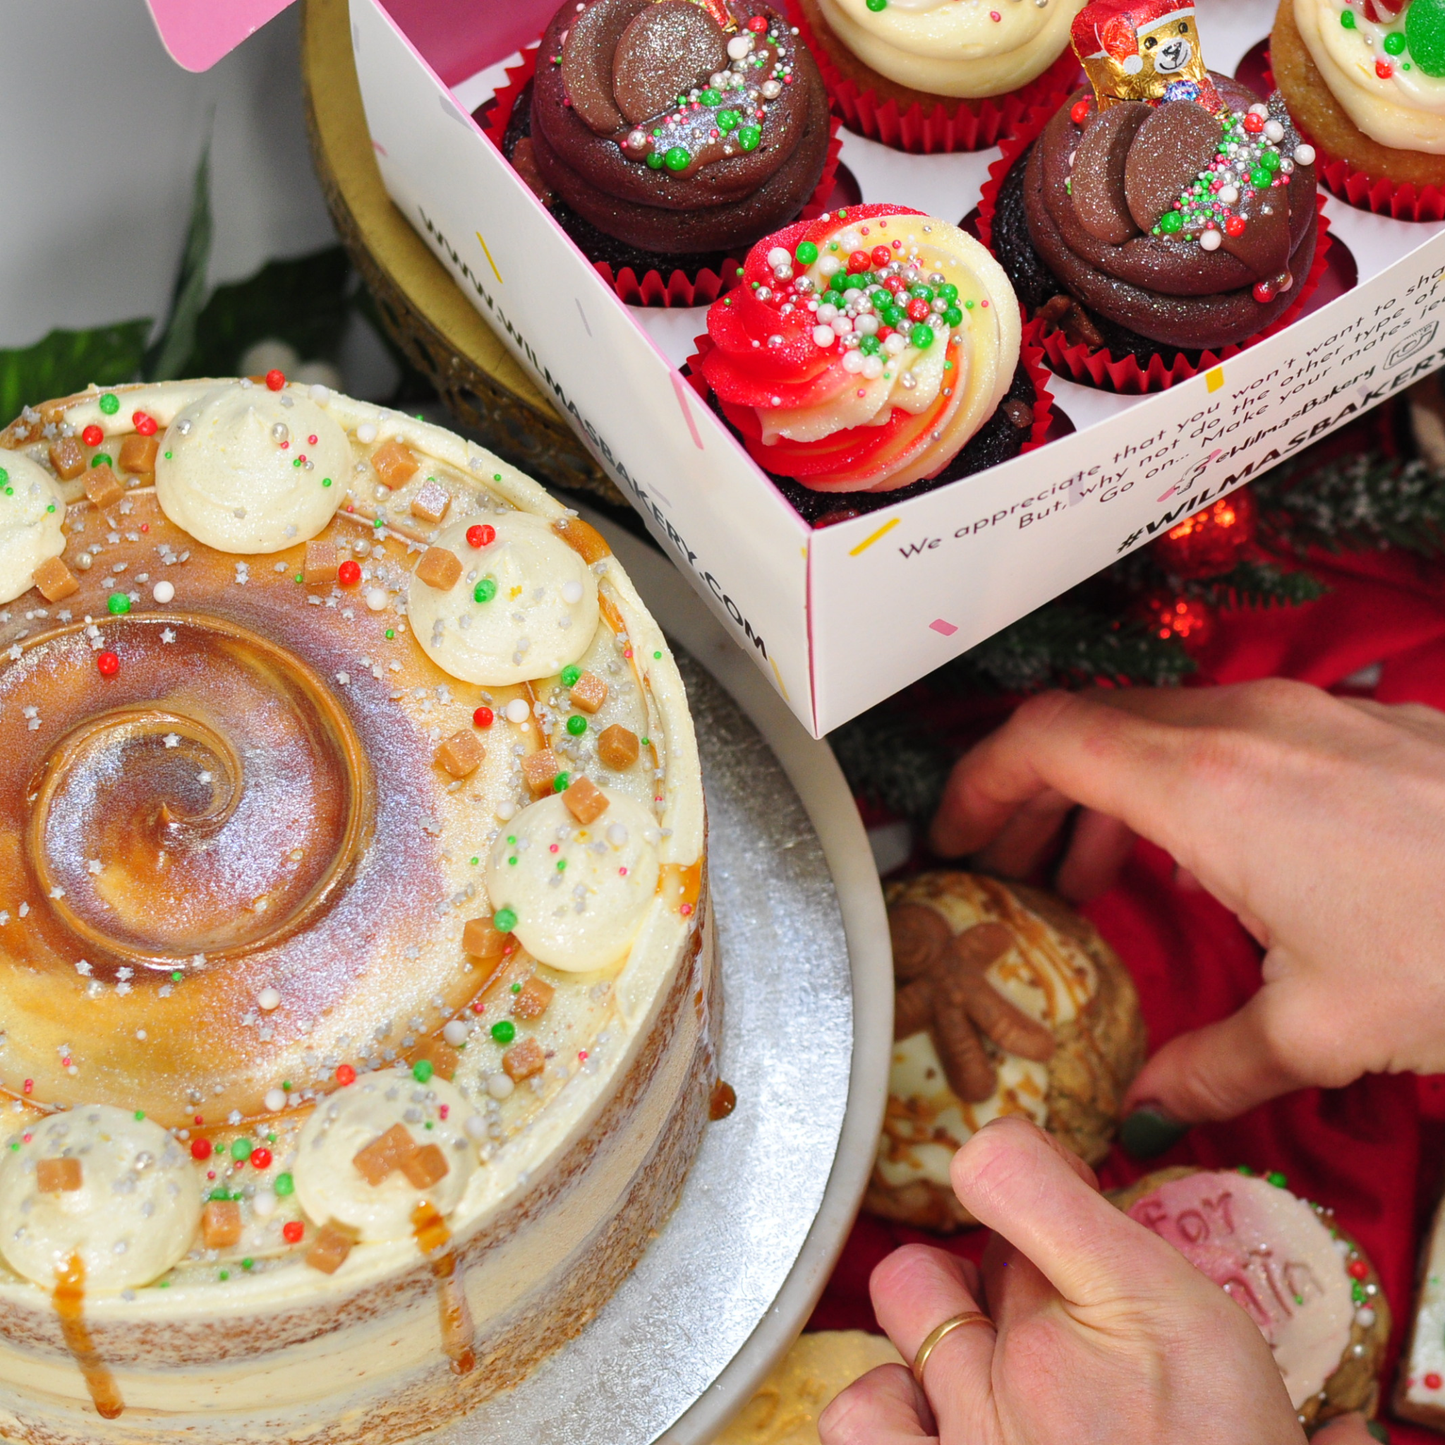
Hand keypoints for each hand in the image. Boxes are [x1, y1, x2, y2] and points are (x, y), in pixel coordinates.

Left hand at [818, 1117, 1303, 1444]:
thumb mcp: (1275, 1428)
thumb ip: (1304, 1414)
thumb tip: (1333, 1426)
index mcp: (1148, 1319)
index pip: (1007, 1161)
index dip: (1023, 1166)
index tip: (1048, 1192)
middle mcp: (1043, 1363)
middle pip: (974, 1235)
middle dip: (1005, 1266)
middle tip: (1046, 1315)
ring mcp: (974, 1432)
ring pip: (907, 1294)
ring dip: (939, 1325)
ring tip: (986, 1371)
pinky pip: (861, 1407)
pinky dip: (890, 1407)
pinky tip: (936, 1427)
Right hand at [927, 680, 1444, 1129]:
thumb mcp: (1323, 1025)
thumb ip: (1215, 1060)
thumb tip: (1157, 1099)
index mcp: (1206, 785)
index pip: (1044, 740)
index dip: (979, 781)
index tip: (955, 833)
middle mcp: (1241, 728)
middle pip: (1087, 728)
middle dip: (1031, 796)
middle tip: (1008, 867)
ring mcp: (1298, 716)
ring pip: (1154, 729)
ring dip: (1105, 795)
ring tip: (1095, 878)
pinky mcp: (1347, 726)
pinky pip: (1221, 735)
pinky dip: (1174, 786)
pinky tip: (1202, 861)